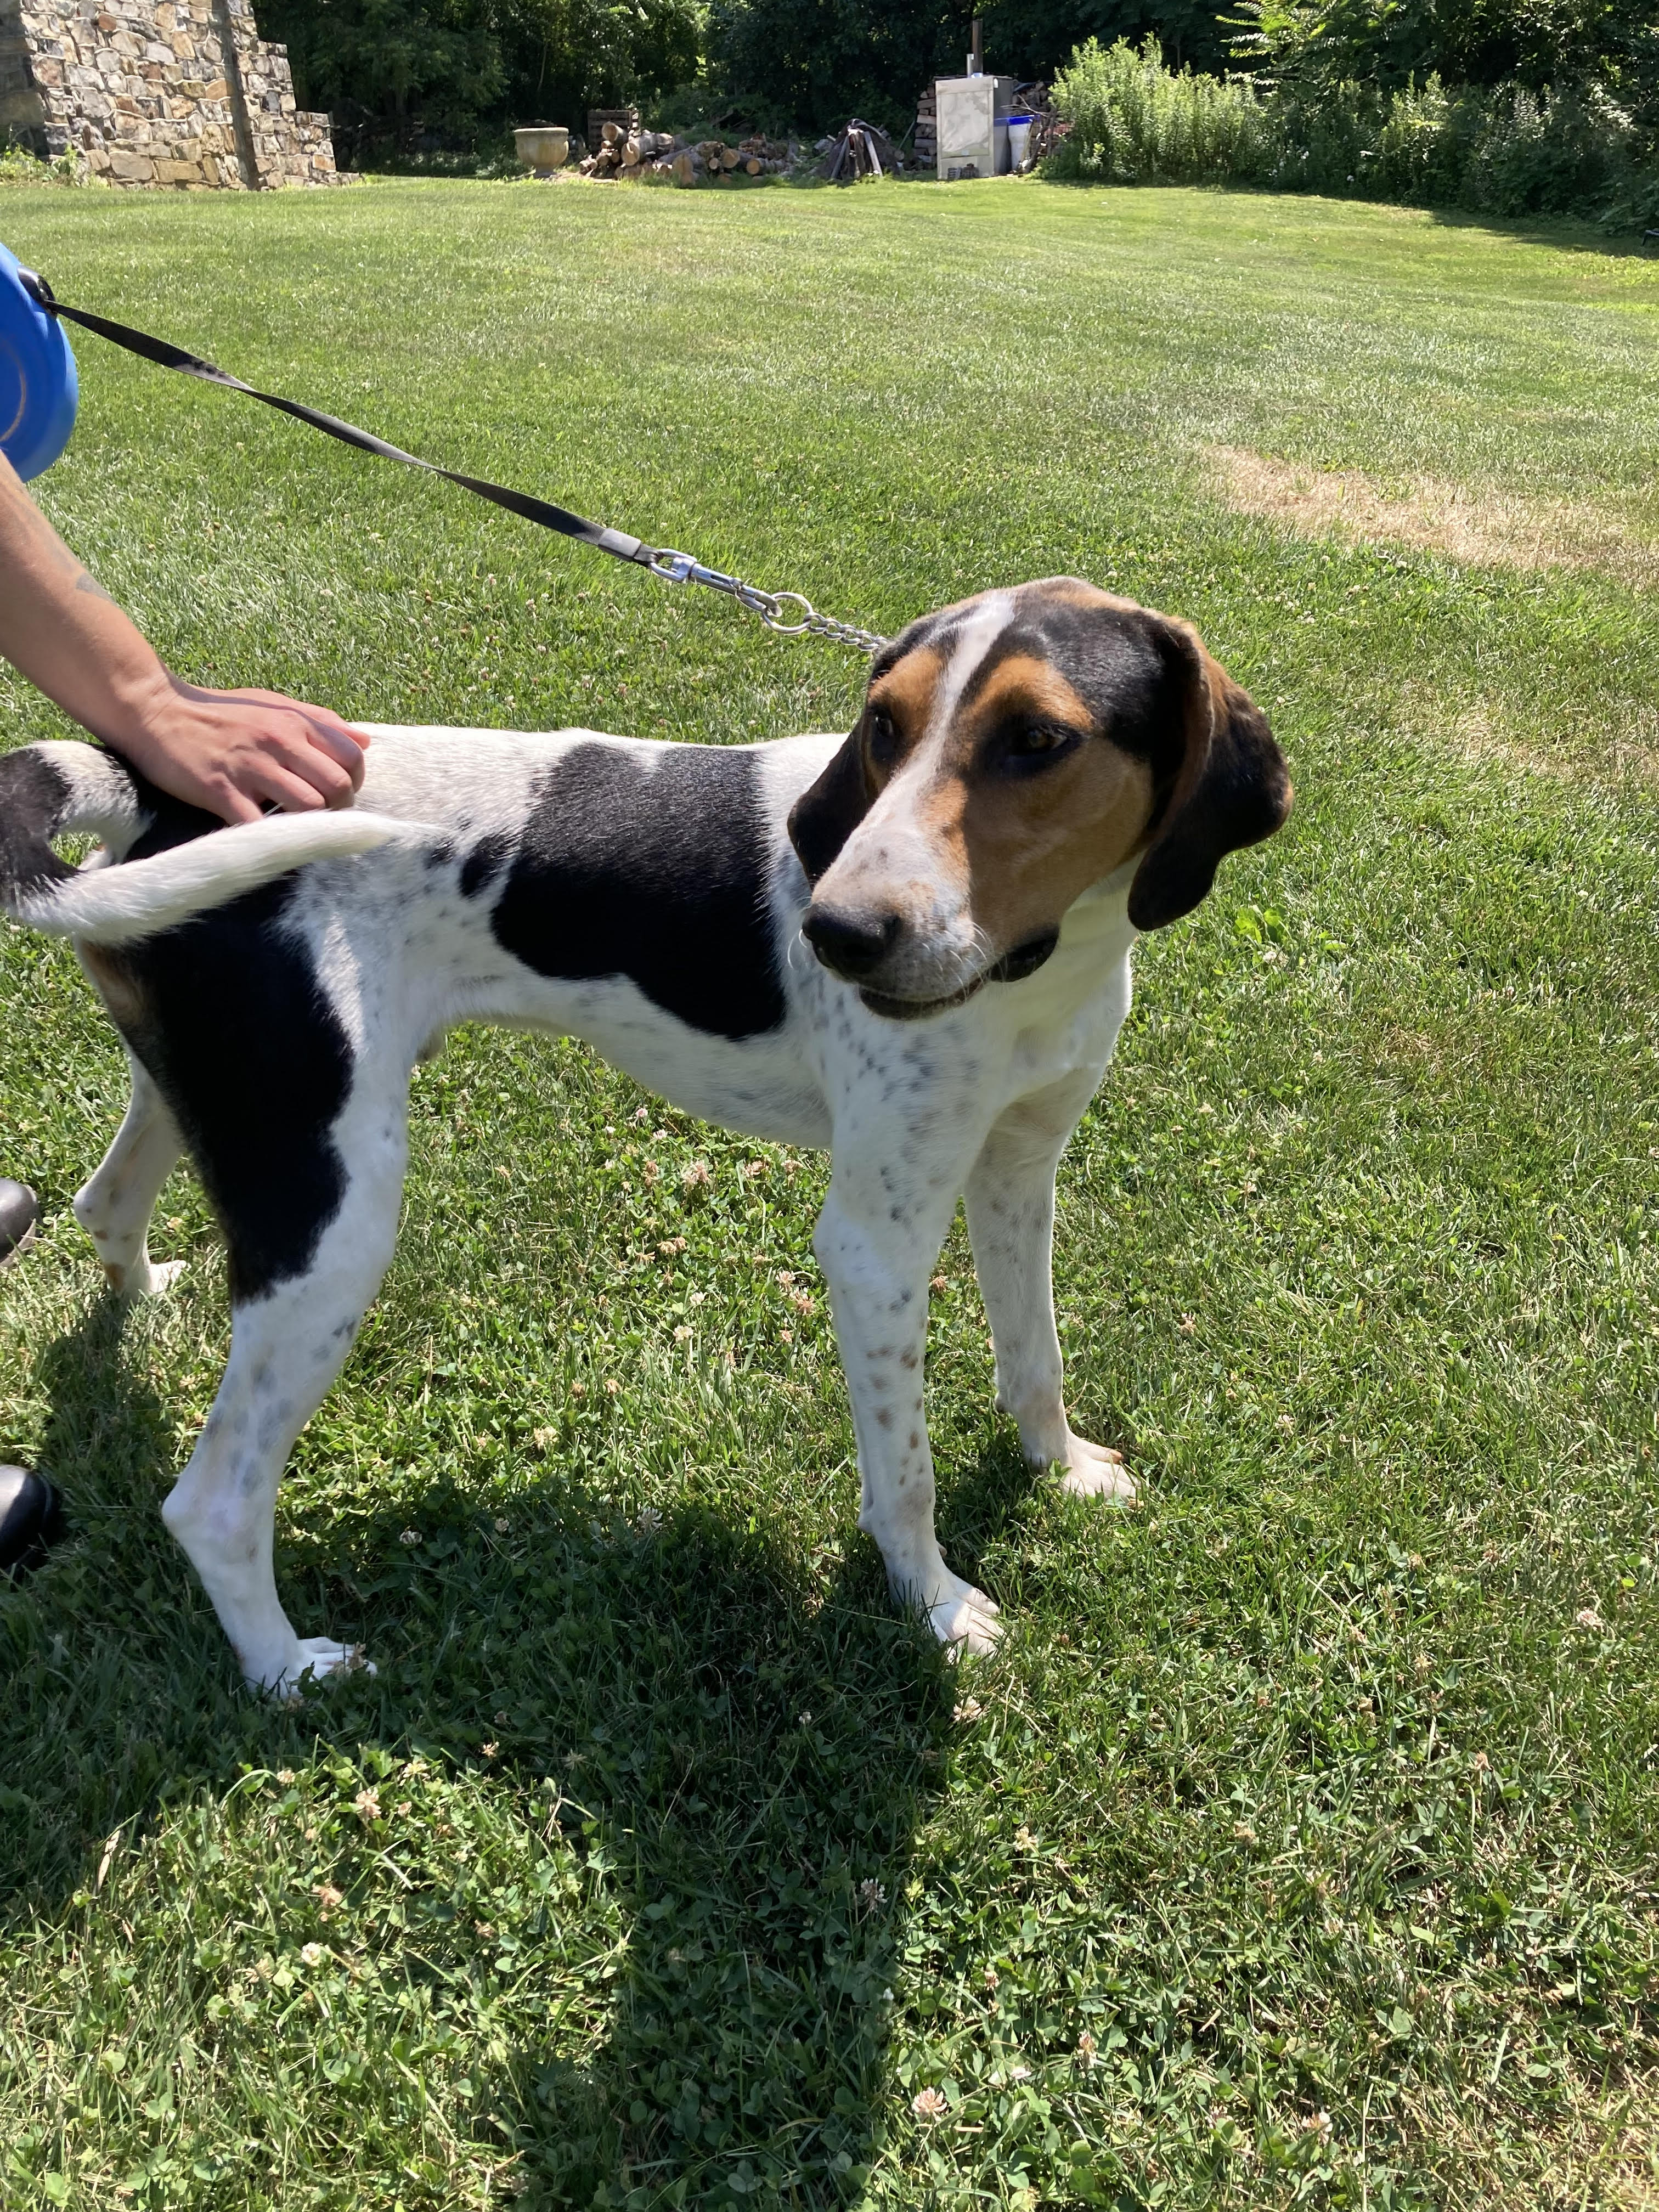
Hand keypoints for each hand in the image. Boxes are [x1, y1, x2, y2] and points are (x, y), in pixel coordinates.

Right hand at [115, 670, 369, 824]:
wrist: (155, 712)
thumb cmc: (219, 713)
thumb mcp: (273, 704)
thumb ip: (320, 721)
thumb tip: (364, 740)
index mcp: (294, 723)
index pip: (353, 759)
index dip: (355, 783)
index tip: (338, 795)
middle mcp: (278, 742)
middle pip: (338, 787)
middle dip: (338, 810)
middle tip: (321, 818)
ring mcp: (250, 768)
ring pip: (308, 807)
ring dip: (309, 826)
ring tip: (295, 828)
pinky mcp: (221, 791)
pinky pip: (260, 826)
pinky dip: (270, 839)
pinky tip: (266, 839)